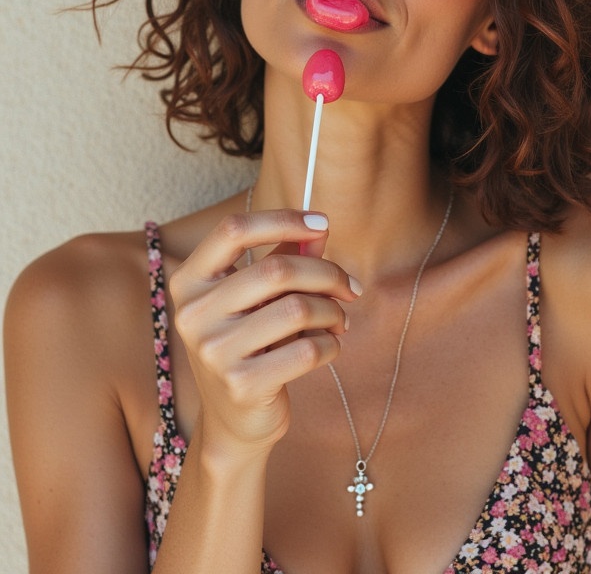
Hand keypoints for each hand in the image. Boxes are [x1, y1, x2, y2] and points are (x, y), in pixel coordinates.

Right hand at [169, 209, 358, 459]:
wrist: (235, 422)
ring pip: (298, 309)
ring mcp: (213, 352)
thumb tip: (320, 228)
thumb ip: (284, 258)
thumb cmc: (251, 345)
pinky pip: (308, 349)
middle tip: (349, 286)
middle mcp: (192, 314)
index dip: (282, 220)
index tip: (322, 224)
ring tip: (339, 320)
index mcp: (189, 281)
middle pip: (276, 270)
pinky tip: (329, 347)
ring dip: (332, 311)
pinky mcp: (242, 385)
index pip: (232, 229)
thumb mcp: (259, 298)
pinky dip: (331, 344)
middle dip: (326, 273)